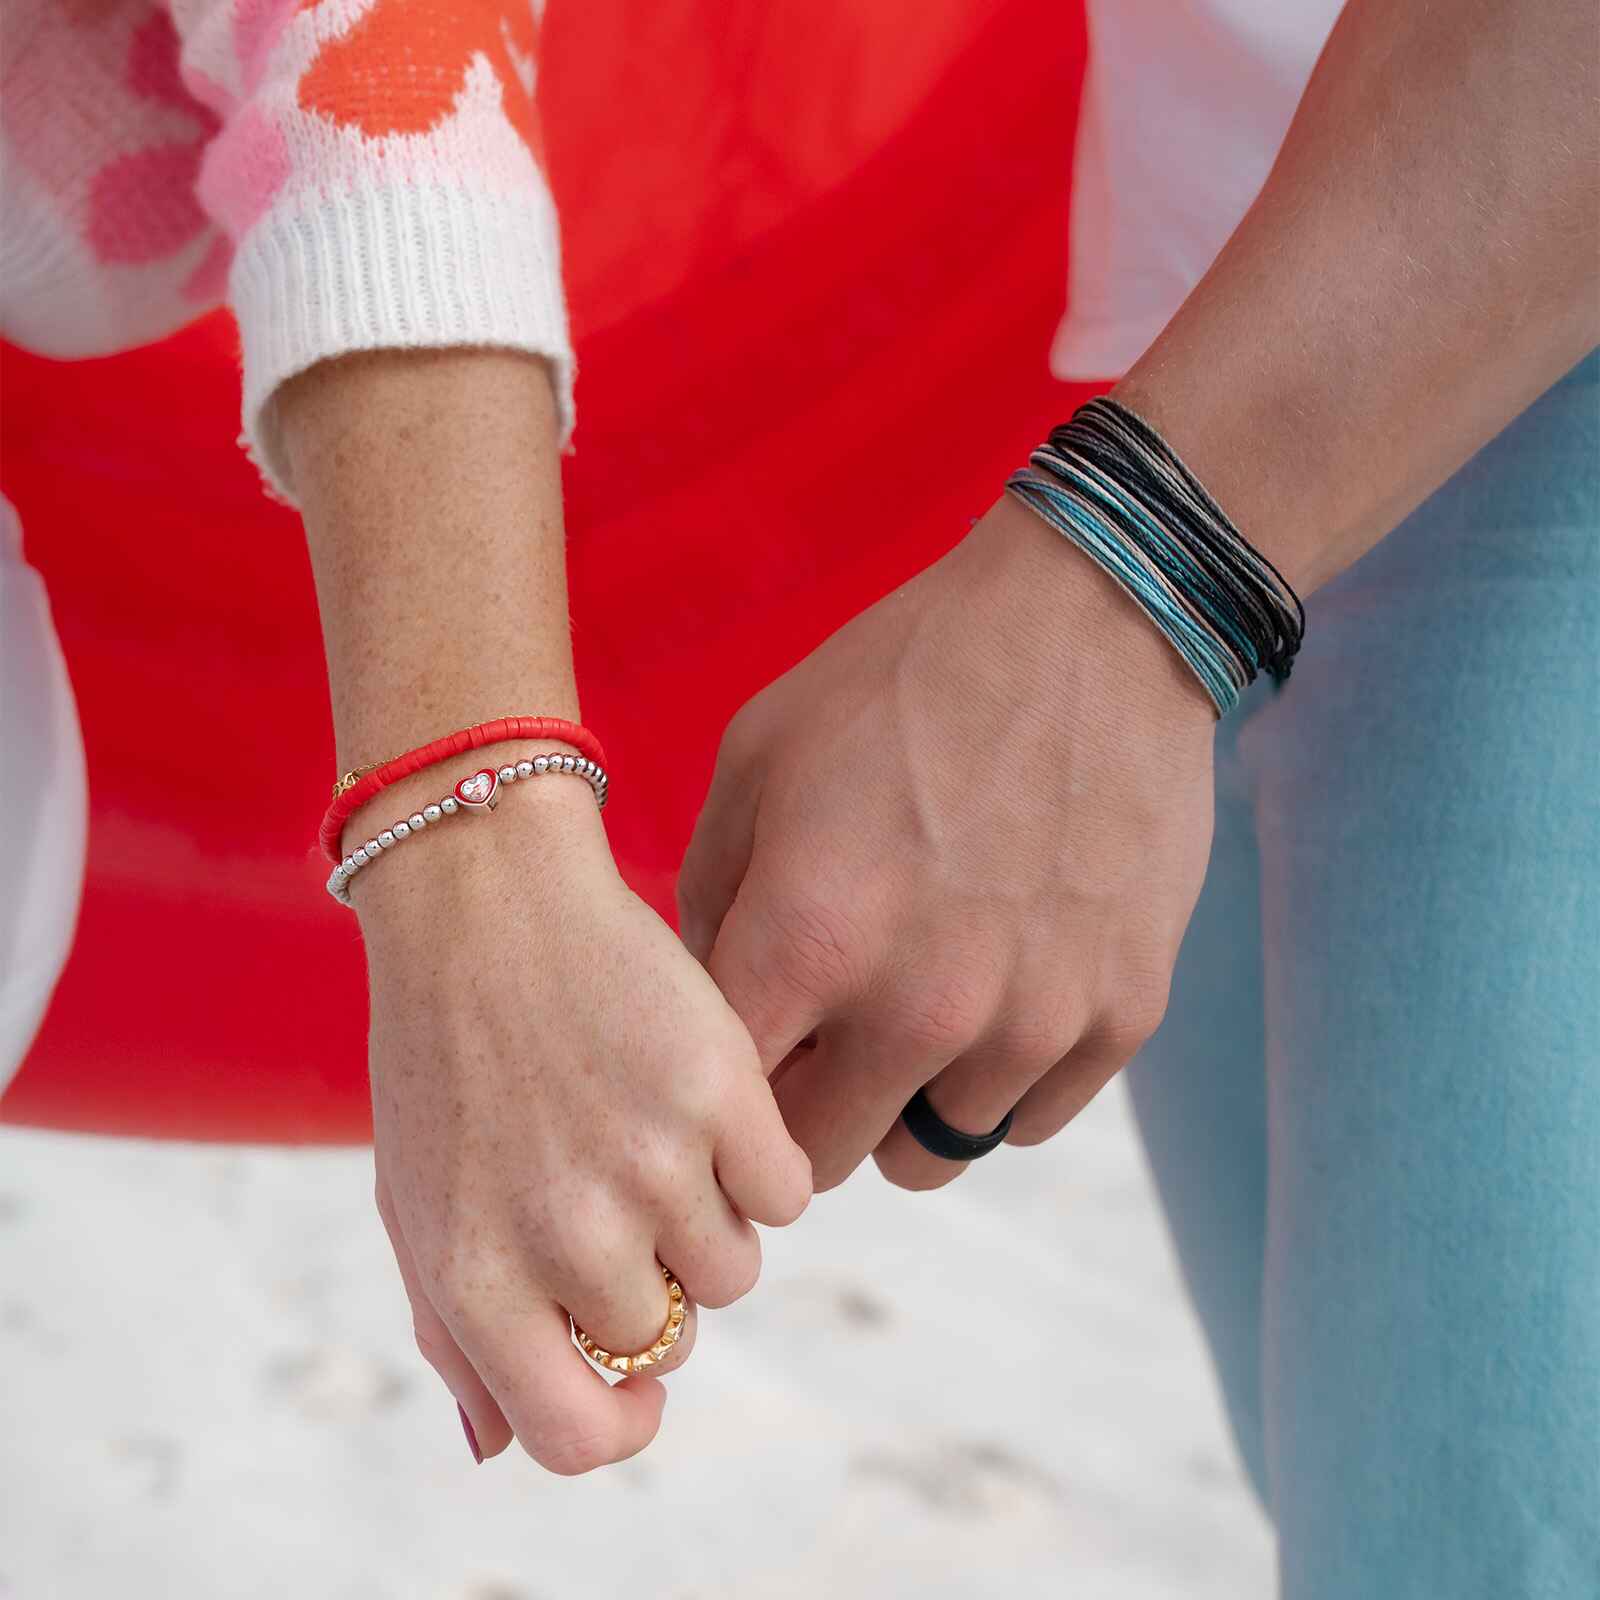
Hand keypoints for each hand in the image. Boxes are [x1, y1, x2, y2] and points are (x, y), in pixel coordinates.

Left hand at [357, 772, 810, 1473]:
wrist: (487, 900)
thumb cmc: (443, 1058)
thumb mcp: (417, 1205)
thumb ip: (454, 1339)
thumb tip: (500, 1447)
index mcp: (477, 1278)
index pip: (577, 1434)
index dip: (620, 1419)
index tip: (636, 1376)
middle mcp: (567, 1236)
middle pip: (673, 1335)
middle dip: (656, 1278)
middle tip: (619, 1185)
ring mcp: (652, 1163)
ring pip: (737, 1267)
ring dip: (710, 1218)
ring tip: (653, 1132)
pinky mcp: (721, 1091)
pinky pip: (787, 1190)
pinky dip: (760, 1161)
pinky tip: (703, 1101)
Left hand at [678, 495, 1216, 1191]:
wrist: (1091, 621)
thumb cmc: (903, 678)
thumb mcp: (758, 755)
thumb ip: (712, 898)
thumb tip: (716, 1000)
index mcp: (809, 937)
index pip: (725, 1105)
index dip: (717, 1089)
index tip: (735, 1058)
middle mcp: (919, 1006)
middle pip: (819, 1160)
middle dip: (801, 1110)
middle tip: (819, 1041)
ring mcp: (1032, 1022)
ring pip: (926, 1156)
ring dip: (903, 1098)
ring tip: (917, 1004)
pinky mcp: (1123, 1018)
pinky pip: (1026, 1123)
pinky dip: (998, 1081)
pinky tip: (998, 991)